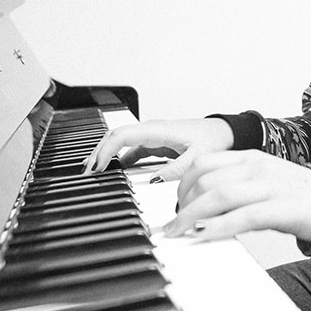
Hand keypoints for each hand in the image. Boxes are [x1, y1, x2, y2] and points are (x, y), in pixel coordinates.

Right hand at [83, 117, 233, 175]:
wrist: (224, 132)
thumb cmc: (213, 140)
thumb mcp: (198, 158)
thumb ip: (177, 170)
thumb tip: (153, 180)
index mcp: (158, 130)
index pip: (122, 135)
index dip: (105, 150)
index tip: (96, 167)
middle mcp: (151, 131)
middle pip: (115, 137)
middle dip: (97, 152)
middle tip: (86, 172)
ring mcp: (151, 137)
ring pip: (120, 143)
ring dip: (105, 155)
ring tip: (93, 172)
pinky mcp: (154, 144)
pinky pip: (130, 149)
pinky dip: (118, 159)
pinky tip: (112, 171)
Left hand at [163, 150, 310, 244]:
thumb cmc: (294, 197)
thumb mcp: (258, 182)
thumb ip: (231, 186)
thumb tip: (197, 206)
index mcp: (249, 158)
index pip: (203, 162)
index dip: (181, 184)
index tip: (173, 204)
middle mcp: (257, 168)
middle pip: (206, 180)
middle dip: (182, 204)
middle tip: (175, 224)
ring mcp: (270, 186)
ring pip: (219, 195)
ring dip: (192, 216)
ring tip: (180, 232)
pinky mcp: (282, 208)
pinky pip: (243, 216)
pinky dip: (218, 226)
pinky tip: (204, 235)